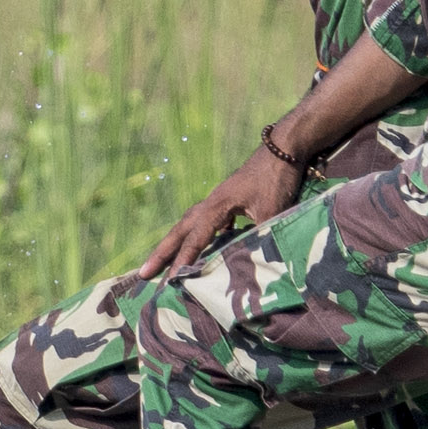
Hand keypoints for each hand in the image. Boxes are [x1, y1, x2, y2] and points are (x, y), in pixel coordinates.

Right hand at [139, 136, 306, 279]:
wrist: (284, 146)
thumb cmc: (277, 178)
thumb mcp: (272, 212)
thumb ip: (261, 237)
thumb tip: (257, 263)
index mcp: (217, 206)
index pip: (195, 239)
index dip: (183, 261)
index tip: (170, 281)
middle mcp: (212, 202)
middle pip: (180, 230)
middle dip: (162, 253)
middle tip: (143, 273)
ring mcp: (220, 199)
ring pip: (191, 224)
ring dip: (178, 243)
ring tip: (167, 261)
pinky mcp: (230, 197)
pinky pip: (208, 221)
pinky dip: (202, 235)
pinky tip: (211, 245)